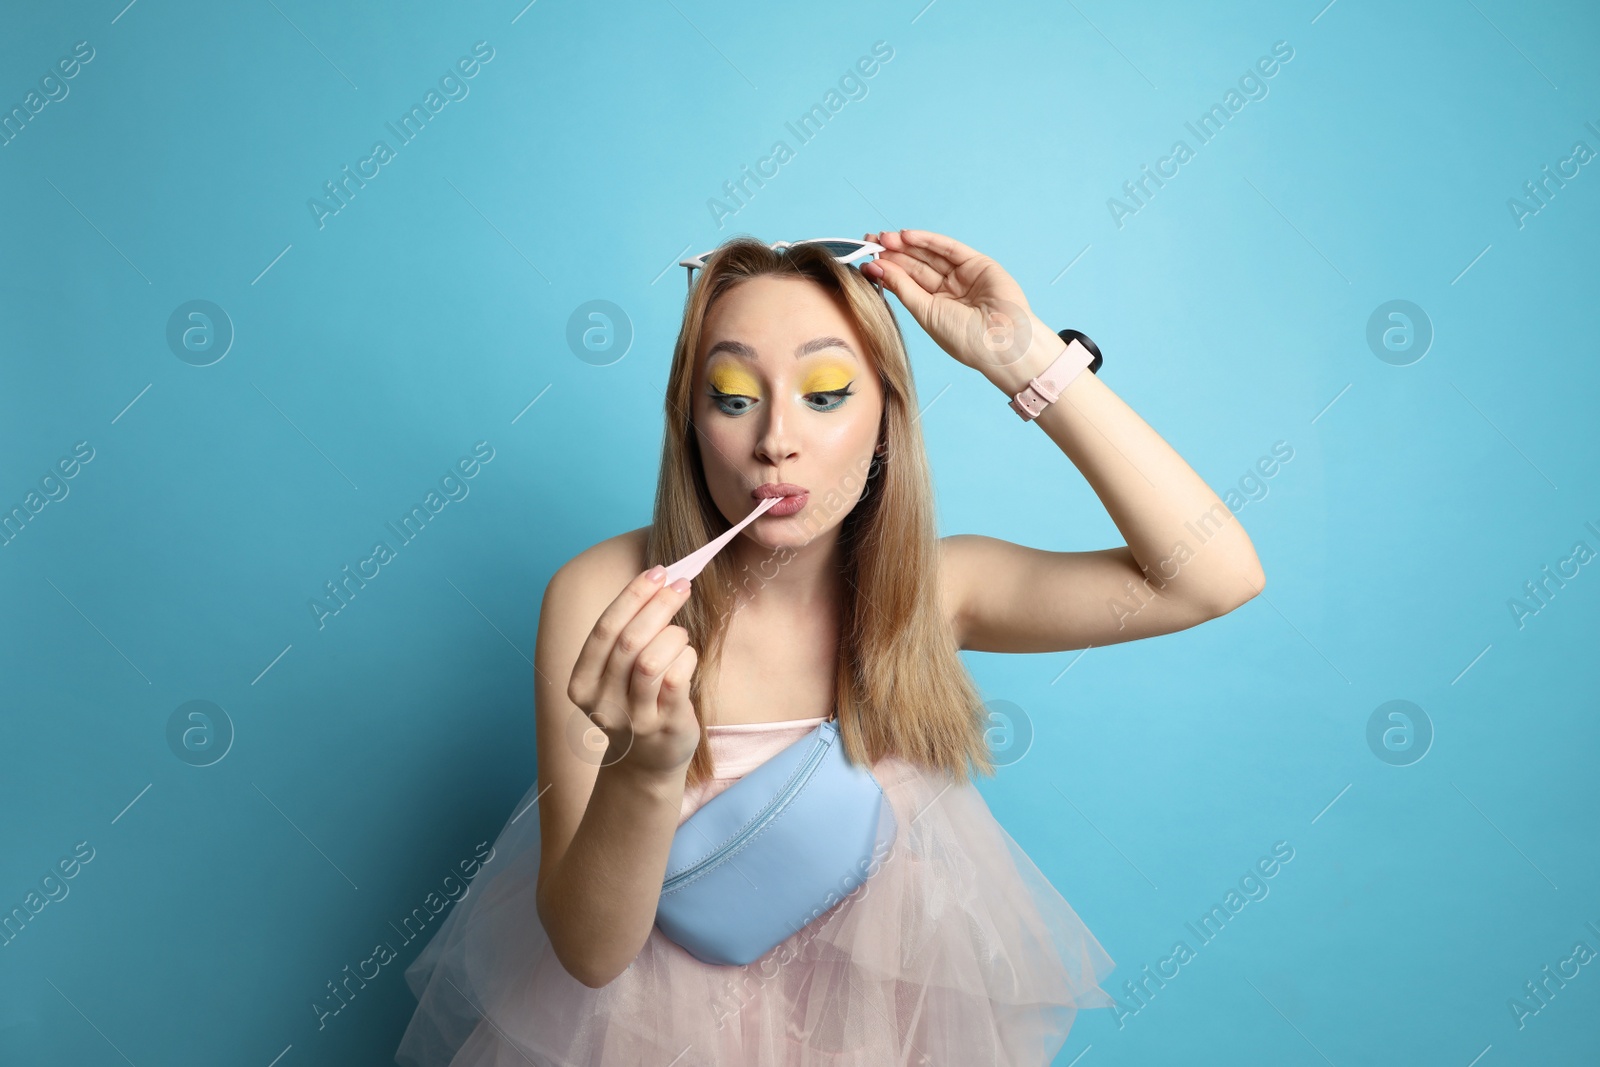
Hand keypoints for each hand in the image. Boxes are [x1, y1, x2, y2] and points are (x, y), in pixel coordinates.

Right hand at [565, 568, 702, 777]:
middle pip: (628, 641)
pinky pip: (677, 679)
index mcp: (581, 683)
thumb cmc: (636, 702)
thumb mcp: (617, 673)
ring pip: (651, 661)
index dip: (633, 596)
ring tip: (681, 634)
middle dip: (658, 605)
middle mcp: (601, 703)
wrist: (647, 764)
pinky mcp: (664, 727)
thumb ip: (627, 633)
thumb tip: (658, 578)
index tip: (657, 571)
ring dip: (673, 636)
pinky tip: (688, 656)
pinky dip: (687, 657)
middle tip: (682, 585)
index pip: (604, 629)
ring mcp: (633, 718)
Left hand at [860, 229, 1053, 381]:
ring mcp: (964, 276)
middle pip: (916, 266)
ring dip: (906, 245)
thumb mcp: (925, 312)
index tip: (865, 260)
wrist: (1001, 342)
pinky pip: (949, 248)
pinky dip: (928, 240)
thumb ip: (902, 287)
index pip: (907, 283)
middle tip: (870, 241)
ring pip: (930, 255)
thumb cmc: (964, 338)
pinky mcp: (978, 263)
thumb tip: (876, 267)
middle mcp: (949, 290)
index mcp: (936, 307)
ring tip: (883, 237)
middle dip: (893, 253)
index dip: (887, 269)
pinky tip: (907, 236)